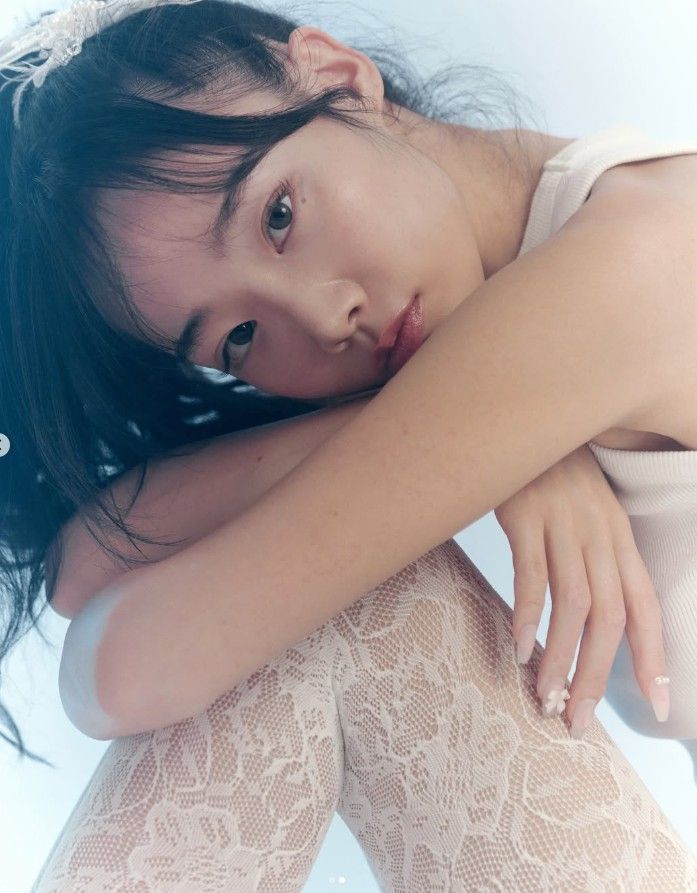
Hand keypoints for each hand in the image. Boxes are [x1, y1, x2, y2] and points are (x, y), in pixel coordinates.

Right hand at [494, 443, 670, 739]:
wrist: (520, 413)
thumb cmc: (548, 472)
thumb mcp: (585, 509)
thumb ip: (594, 553)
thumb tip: (590, 611)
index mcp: (618, 535)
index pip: (646, 605)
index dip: (654, 658)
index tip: (658, 706)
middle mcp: (599, 532)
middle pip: (611, 616)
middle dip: (598, 676)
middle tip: (577, 719)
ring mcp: (563, 522)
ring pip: (574, 605)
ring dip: (560, 657)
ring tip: (544, 696)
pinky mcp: (524, 514)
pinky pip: (531, 574)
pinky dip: (526, 614)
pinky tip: (516, 645)